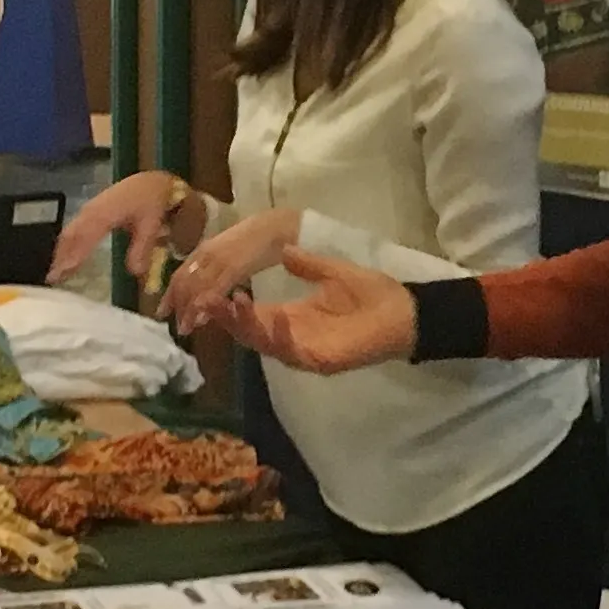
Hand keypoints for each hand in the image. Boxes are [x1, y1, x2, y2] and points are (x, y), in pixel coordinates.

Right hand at [52, 170, 194, 283]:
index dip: (74, 254)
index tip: (64, 271)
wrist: (149, 181)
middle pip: (70, 235)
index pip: (85, 236)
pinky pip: (72, 228)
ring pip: (68, 232)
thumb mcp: (151, 225)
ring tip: (55, 273)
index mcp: (106, 213)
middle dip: (60, 256)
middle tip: (53, 278)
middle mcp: (91, 210)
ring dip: (60, 251)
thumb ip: (142, 248)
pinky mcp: (88, 210)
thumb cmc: (150, 202)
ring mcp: (88, 209)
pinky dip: (66, 244)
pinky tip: (65, 257)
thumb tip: (135, 273)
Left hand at [161, 206, 303, 334]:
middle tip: (175, 325)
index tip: (163, 311)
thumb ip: (215, 263)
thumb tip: (205, 280)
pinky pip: (216, 288)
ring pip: (197, 288)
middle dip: (177, 306)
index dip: (170, 294)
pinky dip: (206, 304)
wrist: (277, 226)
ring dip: (189, 310)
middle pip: (184, 283)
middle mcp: (206, 255)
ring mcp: (219, 260)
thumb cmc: (257, 237)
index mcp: (204, 250)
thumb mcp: (229, 250)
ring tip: (186, 328)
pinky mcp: (235, 266)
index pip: (180, 274)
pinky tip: (203, 319)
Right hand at [223, 246, 416, 375]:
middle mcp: (291, 337)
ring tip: (226, 304)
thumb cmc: (373, 295)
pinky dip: (278, 336)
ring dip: (243, 326)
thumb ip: (308, 265)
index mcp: (291, 318)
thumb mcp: (333, 274)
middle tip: (201, 300)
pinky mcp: (320, 360)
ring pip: (262, 344)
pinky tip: (271, 317)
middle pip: (247, 332)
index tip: (207, 288)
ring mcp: (304, 351)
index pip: (250, 315)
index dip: (228, 305)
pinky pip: (292, 351)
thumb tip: (285, 248)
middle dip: (224, 318)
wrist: (407, 313)